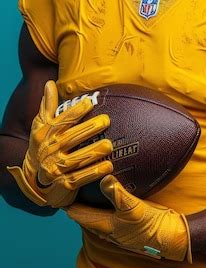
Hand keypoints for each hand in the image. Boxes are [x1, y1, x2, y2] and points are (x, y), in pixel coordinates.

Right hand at [7, 81, 112, 207]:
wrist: (34, 180)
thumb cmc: (42, 147)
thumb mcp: (40, 126)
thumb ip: (48, 106)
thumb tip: (50, 83)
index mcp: (47, 134)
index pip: (62, 120)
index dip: (75, 111)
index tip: (89, 102)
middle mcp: (50, 150)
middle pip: (71, 138)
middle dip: (88, 129)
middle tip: (106, 120)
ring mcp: (56, 168)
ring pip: (77, 159)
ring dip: (93, 152)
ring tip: (109, 145)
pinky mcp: (64, 183)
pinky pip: (80, 178)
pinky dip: (94, 173)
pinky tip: (108, 167)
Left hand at [66, 175, 191, 262]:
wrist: (170, 237)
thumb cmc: (151, 225)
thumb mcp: (134, 207)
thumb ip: (117, 194)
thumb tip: (103, 178)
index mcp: (104, 226)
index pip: (78, 214)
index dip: (68, 202)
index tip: (58, 188)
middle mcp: (107, 229)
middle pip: (84, 216)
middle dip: (76, 202)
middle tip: (68, 183)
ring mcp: (117, 228)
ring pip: (96, 216)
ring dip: (88, 204)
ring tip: (83, 188)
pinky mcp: (127, 224)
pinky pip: (108, 214)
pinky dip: (102, 204)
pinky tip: (106, 195)